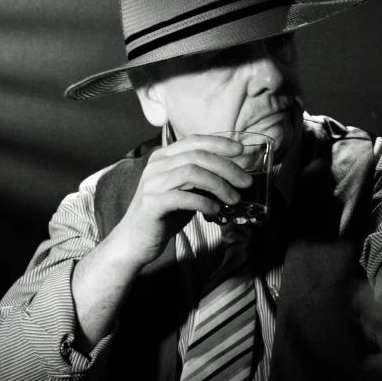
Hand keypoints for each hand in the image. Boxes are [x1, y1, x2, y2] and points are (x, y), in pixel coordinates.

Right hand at [112, 135, 252, 266]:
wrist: (136, 239)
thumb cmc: (165, 215)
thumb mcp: (185, 191)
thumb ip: (202, 180)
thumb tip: (233, 176)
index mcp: (164, 157)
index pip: (194, 140)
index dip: (219, 143)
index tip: (240, 150)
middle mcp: (157, 165)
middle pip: (198, 156)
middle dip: (227, 168)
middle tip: (246, 182)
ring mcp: (153, 183)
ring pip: (192, 173)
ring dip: (219, 185)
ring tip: (234, 199)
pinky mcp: (152, 204)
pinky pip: (183, 197)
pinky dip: (204, 202)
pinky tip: (215, 210)